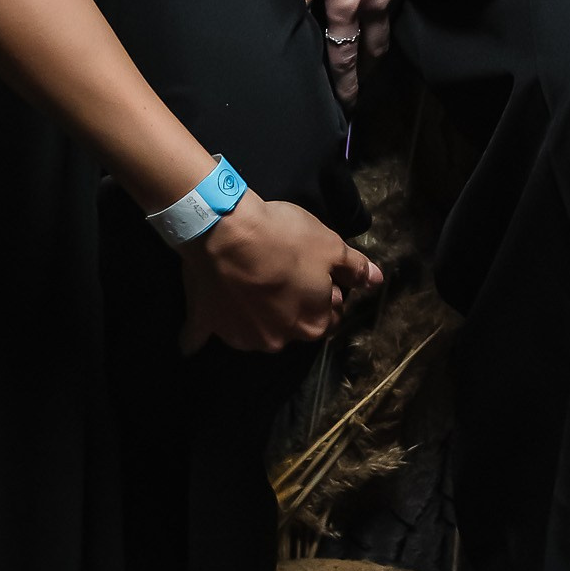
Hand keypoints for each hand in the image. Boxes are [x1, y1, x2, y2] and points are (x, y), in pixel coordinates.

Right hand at [179, 191, 380, 353]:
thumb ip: (355, 267)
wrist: (226, 230)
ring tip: (248, 280)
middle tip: (283, 272)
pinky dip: (199, 334)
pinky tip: (193, 336)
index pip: (329, 316)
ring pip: (253, 328)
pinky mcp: (208, 326)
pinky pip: (200, 337)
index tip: (316, 272)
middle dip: (292, 306)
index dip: (326, 292)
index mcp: (312, 324)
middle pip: (292, 325)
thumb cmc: (284, 237)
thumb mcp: (330, 245)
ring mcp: (241, 337)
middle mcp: (279, 340)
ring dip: (255, 314)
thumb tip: (377, 281)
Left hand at [292, 0, 430, 106]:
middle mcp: (375, 3)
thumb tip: (287, 18)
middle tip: (361, 91)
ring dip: (378, 48)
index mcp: (348, 3)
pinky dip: (388, 13)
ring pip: (385, 28)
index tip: (346, 105)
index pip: (344, 54)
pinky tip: (382, 5)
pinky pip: (396, 1)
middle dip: (365, 73)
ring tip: (372, 59)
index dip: (344, 82)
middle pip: (371, 49)